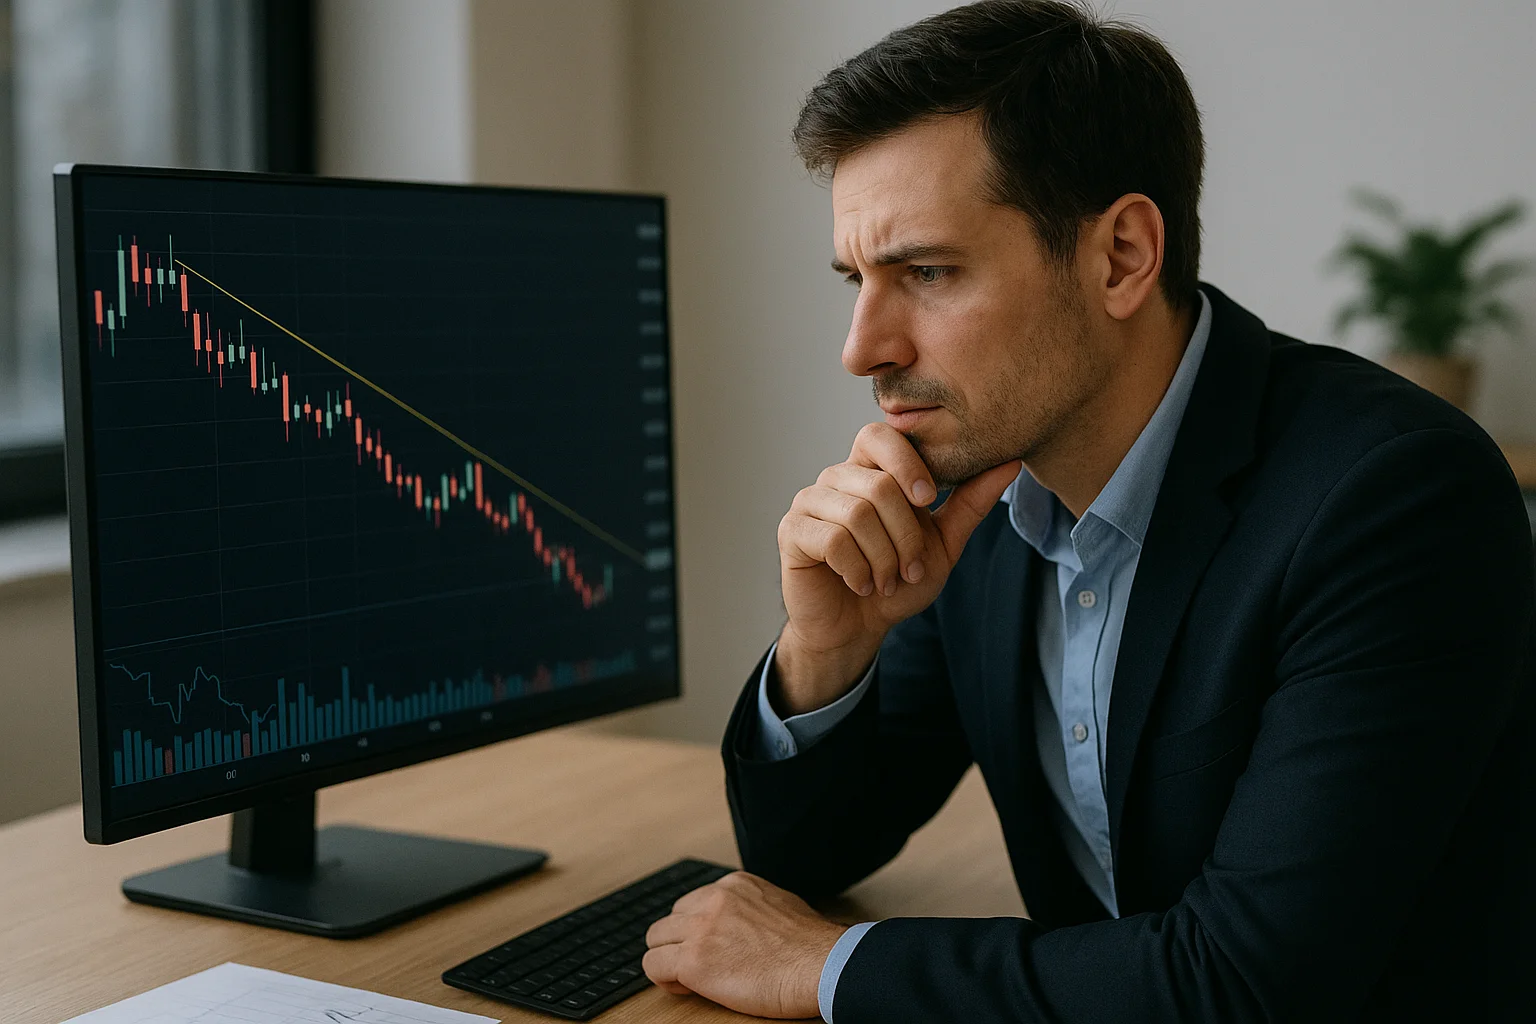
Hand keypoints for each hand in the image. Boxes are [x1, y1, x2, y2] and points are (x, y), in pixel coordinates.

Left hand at [642, 871, 847, 1018]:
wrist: (820, 964)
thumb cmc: (810, 946)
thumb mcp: (779, 904)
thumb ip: (751, 907)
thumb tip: (742, 924)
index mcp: (734, 885)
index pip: (694, 902)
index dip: (698, 929)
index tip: (710, 946)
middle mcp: (714, 899)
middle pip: (671, 918)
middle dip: (680, 942)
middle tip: (700, 964)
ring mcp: (701, 928)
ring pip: (655, 939)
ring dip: (668, 959)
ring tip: (692, 978)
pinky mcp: (694, 960)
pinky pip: (653, 966)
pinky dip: (665, 979)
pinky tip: (688, 988)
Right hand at [775, 421, 1019, 713]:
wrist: (858, 628)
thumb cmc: (897, 582)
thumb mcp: (944, 543)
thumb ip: (971, 502)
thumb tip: (1011, 461)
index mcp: (870, 470)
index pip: (881, 434)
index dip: (907, 462)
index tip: (928, 500)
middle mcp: (837, 478)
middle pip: (879, 484)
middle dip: (905, 536)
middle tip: (909, 569)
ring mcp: (810, 502)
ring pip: (857, 514)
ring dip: (883, 559)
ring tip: (886, 581)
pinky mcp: (792, 531)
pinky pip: (832, 539)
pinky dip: (857, 570)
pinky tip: (862, 585)